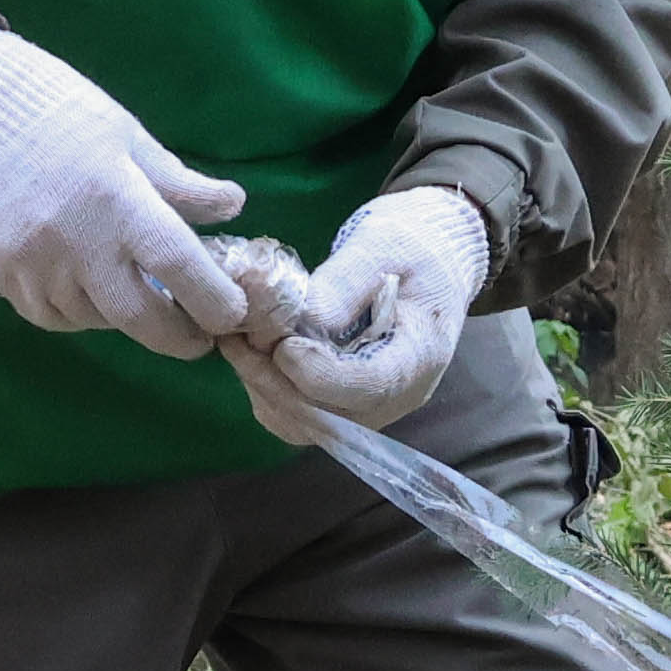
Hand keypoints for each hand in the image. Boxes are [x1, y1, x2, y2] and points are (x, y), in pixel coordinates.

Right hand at [0, 29, 252, 350]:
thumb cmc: (57, 109)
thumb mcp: (127, 134)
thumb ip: (178, 182)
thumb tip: (232, 206)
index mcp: (117, 196)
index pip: (178, 264)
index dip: (214, 298)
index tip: (231, 313)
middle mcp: (75, 239)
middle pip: (138, 317)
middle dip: (177, 336)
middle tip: (196, 336)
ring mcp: (33, 263)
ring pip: (93, 320)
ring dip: (123, 318)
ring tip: (135, 295)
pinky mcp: (0, 273)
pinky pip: (50, 314)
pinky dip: (78, 312)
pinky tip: (88, 289)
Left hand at [226, 185, 485, 437]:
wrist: (432, 256)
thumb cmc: (413, 244)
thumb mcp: (382, 246)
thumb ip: (343, 284)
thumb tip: (302, 319)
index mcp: (420, 354)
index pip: (370, 386)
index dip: (319, 374)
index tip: (282, 344)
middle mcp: (400, 394)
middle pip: (332, 417)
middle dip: (277, 384)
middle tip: (238, 340)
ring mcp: (374, 406)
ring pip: (308, 425)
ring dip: (266, 390)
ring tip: (239, 344)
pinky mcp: (349, 403)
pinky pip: (300, 418)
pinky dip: (269, 392)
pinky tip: (252, 355)